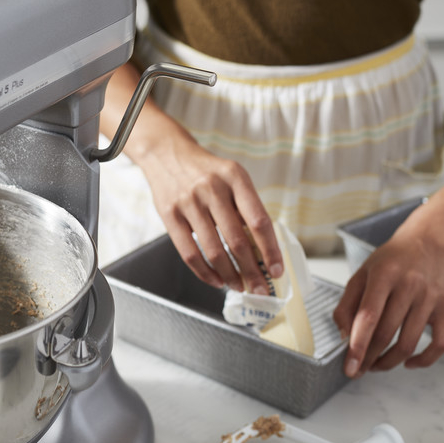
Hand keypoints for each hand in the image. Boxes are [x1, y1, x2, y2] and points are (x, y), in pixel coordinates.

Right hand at [139, 126, 283, 293]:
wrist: (167, 154)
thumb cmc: (206, 171)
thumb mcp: (231, 177)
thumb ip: (245, 207)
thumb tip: (263, 249)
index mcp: (235, 177)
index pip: (258, 220)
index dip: (270, 249)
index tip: (277, 270)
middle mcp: (213, 188)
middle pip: (237, 240)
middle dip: (252, 271)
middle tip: (260, 288)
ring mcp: (189, 202)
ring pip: (214, 251)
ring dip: (229, 276)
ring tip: (239, 286)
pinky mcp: (170, 215)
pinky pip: (189, 253)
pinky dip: (205, 273)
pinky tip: (216, 280)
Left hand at [332, 229, 443, 377]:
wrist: (427, 245)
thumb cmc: (390, 262)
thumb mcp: (361, 275)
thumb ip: (347, 304)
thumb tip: (344, 336)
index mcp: (384, 275)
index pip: (369, 316)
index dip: (358, 346)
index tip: (350, 367)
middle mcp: (410, 286)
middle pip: (388, 334)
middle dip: (370, 358)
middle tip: (359, 369)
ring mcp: (431, 298)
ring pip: (410, 343)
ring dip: (390, 362)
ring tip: (376, 365)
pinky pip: (440, 344)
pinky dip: (423, 360)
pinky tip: (407, 362)